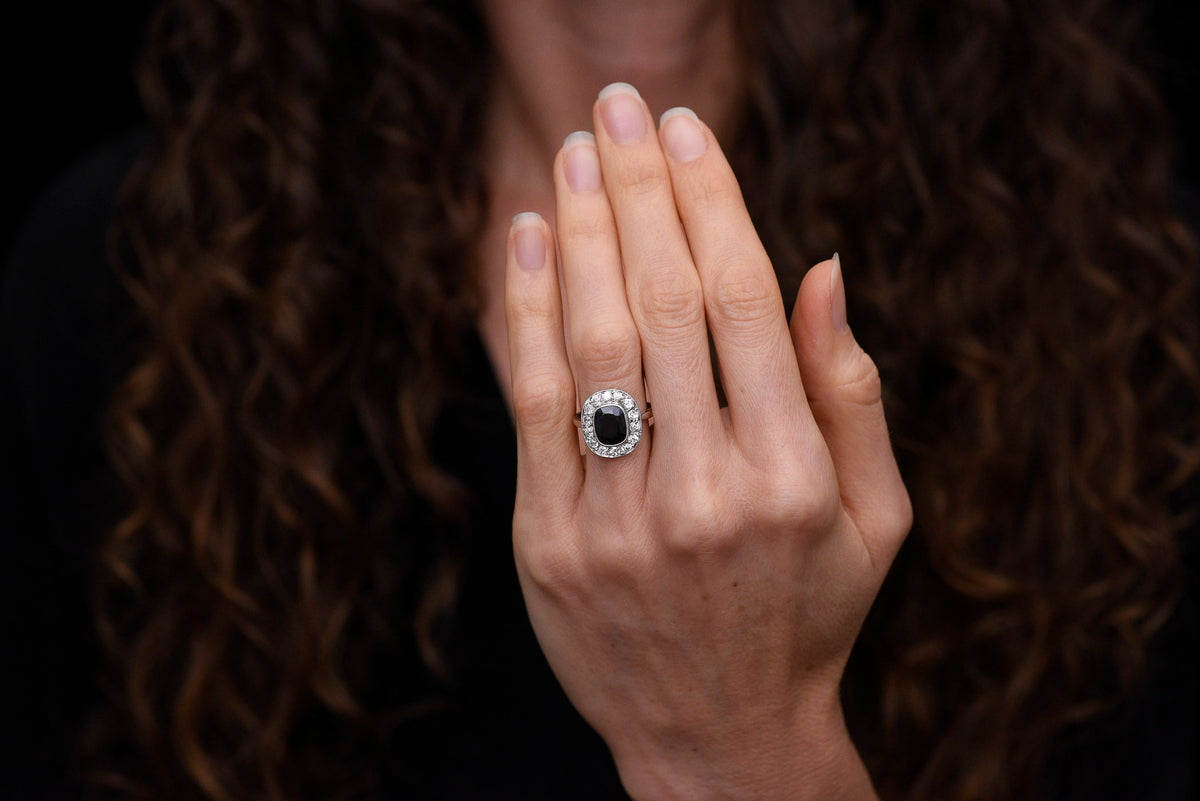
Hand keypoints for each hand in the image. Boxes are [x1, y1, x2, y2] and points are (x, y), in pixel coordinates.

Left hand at [503, 83, 910, 800]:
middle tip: (621, 107)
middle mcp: (706, 493)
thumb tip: (823, 267)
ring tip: (575, 151)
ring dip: (582, 230)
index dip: (711, 203)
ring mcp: (618, 521)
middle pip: (662, 303)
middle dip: (640, 189)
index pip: (742, 303)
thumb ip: (851, 392)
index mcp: (793, 479)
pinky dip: (527, 311)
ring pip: (592, 341)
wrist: (718, 738)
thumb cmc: (807, 614)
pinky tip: (530, 237)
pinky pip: (533, 404)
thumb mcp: (874, 518)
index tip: (687, 132)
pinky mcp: (550, 543)